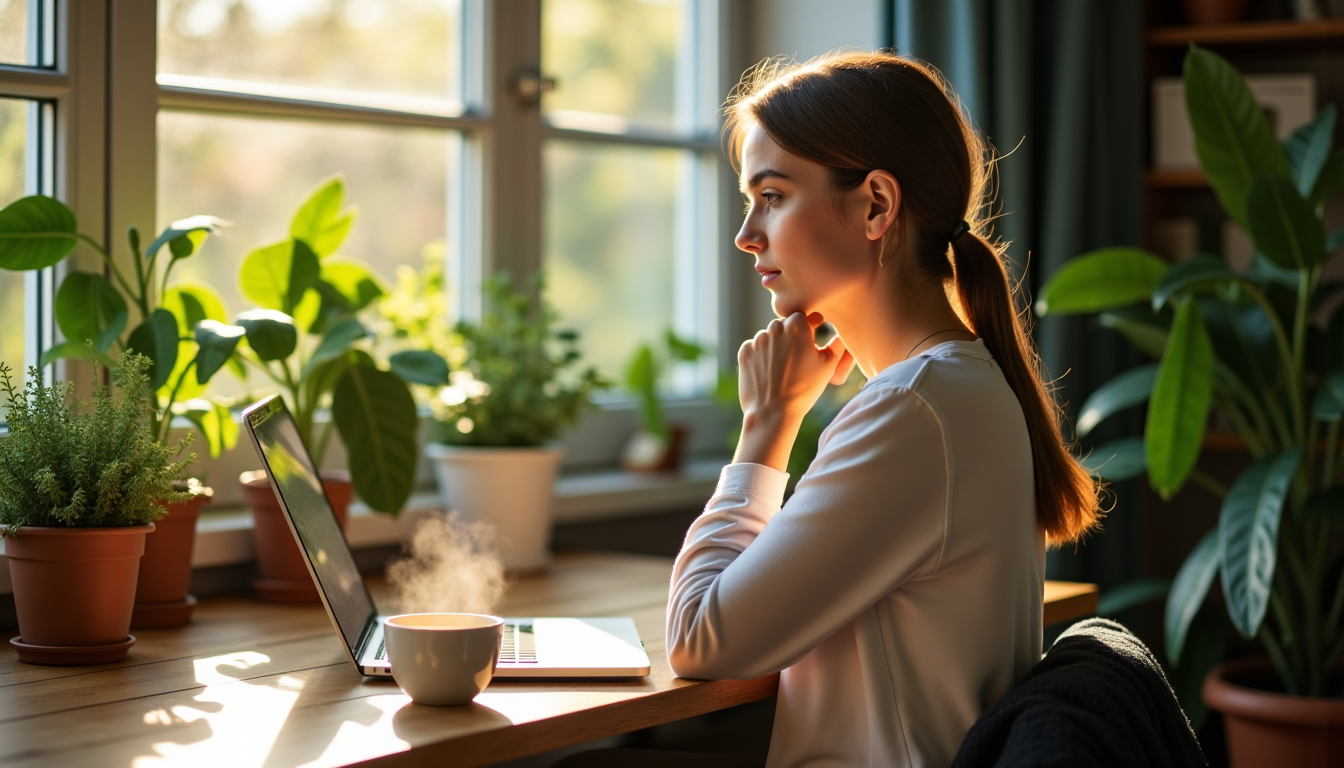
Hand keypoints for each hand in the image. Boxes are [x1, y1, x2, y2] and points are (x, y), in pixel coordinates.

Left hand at [733, 312, 853, 470]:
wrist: (773, 412)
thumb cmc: (804, 389)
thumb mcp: (828, 366)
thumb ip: (835, 345)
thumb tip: (838, 336)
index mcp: (797, 326)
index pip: (805, 316)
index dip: (811, 325)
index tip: (814, 333)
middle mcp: (775, 328)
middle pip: (785, 325)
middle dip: (792, 336)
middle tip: (798, 355)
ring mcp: (757, 340)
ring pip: (769, 337)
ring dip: (776, 346)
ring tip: (783, 368)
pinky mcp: (744, 352)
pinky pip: (755, 348)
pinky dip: (761, 356)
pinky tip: (769, 372)